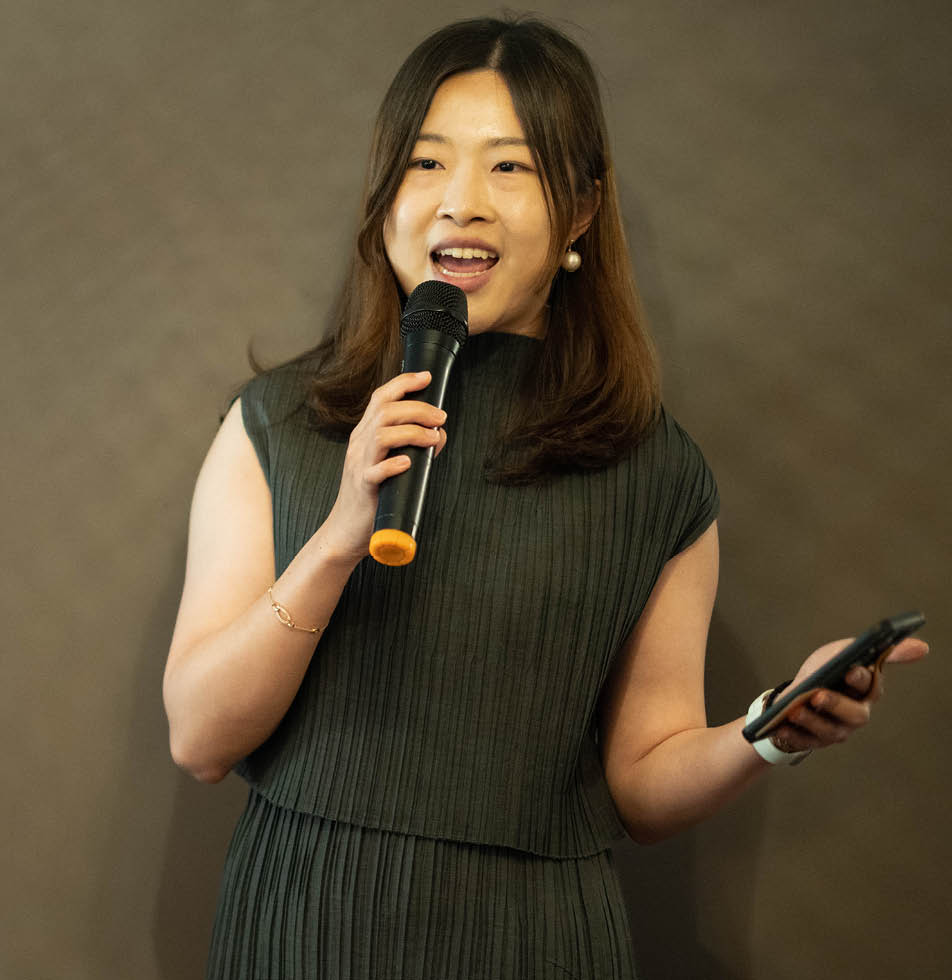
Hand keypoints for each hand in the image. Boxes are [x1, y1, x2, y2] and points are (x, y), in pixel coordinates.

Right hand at [321, 371, 447, 562]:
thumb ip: (412, 446)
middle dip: (418, 409)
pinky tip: (409, 464)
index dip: (403, 383)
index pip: (380, 398)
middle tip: (441, 417)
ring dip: (413, 432)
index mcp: (365, 434)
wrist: (345, 529)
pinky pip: (376, 471)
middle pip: (386, 411)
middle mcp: (359, 444)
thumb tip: (439, 433)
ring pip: (382, 435)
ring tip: (433, 438)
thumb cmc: (373, 494)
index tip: (426, 377)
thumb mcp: (391, 463)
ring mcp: (359, 464)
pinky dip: (394, 464)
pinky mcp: (363, 487)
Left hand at [766, 636, 928, 753]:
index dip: (860, 678)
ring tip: (794, 710)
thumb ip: (873, 648)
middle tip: (816, 694)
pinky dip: (792, 734)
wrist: (795, 694)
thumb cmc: (825, 671)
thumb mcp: (842, 653)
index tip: (850, 670)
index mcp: (866, 691)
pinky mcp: (815, 742)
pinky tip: (780, 726)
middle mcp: (856, 714)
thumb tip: (922, 647)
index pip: (870, 686)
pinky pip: (804, 742)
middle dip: (835, 704)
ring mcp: (836, 730)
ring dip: (810, 721)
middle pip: (854, 715)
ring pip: (829, 731)